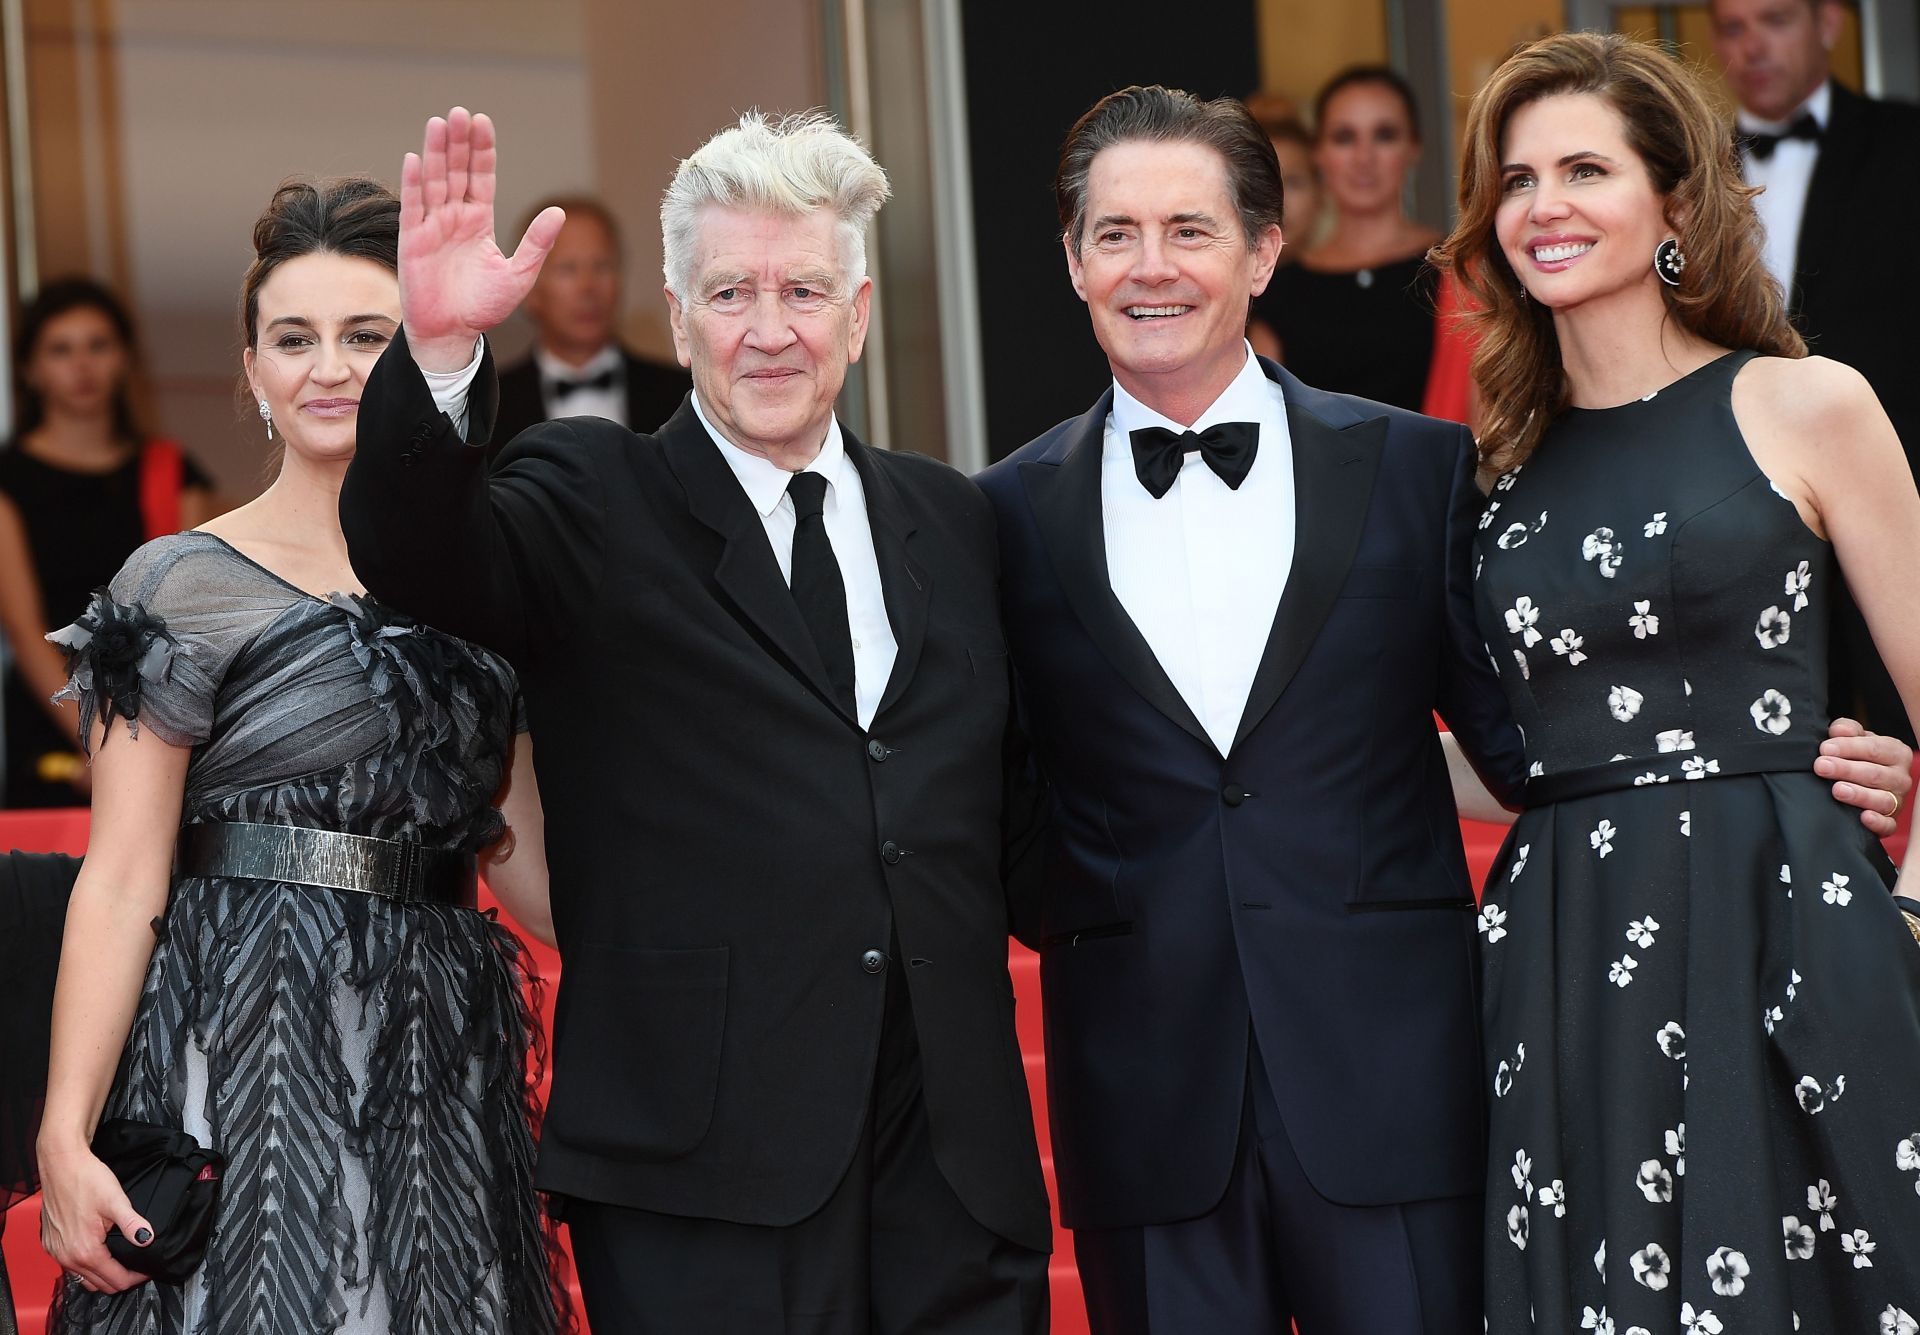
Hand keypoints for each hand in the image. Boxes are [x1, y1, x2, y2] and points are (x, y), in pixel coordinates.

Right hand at [38, 1142, 152, 1293]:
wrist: (61, 1164)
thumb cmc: (86, 1179)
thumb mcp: (115, 1201)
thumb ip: (132, 1224)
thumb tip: (147, 1239)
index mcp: (85, 1251)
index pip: (115, 1280)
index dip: (136, 1277)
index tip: (148, 1269)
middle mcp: (67, 1257)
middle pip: (100, 1285)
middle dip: (121, 1279)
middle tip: (138, 1267)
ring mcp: (57, 1252)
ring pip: (84, 1278)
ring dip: (104, 1275)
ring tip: (122, 1261)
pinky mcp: (51, 1244)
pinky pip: (71, 1266)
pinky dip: (88, 1266)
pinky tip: (100, 1252)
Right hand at [399, 107, 565, 370]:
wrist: (452, 334)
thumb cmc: (484, 307)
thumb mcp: (519, 275)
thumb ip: (537, 244)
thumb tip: (559, 212)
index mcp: (479, 222)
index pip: (481, 177)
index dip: (482, 151)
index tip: (483, 121)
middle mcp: (454, 218)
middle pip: (456, 171)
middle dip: (458, 142)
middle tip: (461, 113)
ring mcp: (432, 227)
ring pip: (434, 181)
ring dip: (436, 152)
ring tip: (440, 123)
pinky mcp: (412, 241)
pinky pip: (413, 207)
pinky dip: (414, 183)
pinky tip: (416, 158)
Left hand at [1817, 717, 1914, 836]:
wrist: (1861, 780)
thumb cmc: (1858, 756)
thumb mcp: (1854, 739)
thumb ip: (1847, 730)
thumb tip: (1837, 730)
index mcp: (1895, 753)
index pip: (1875, 749)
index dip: (1849, 748)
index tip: (1824, 748)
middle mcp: (1900, 777)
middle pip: (1875, 774)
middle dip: (1846, 770)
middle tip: (1821, 766)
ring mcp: (1897, 801)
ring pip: (1882, 800)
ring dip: (1859, 795)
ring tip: (1837, 790)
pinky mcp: (1890, 821)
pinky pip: (1888, 825)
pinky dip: (1877, 823)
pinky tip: (1863, 817)